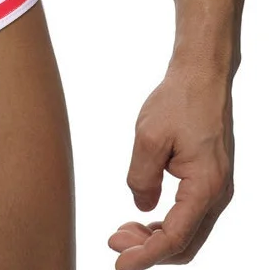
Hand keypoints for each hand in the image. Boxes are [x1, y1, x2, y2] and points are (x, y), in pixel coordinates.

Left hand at [109, 61, 234, 267]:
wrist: (201, 78)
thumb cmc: (177, 102)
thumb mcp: (149, 137)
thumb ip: (141, 177)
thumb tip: (140, 208)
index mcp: (205, 187)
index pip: (175, 238)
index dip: (146, 256)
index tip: (119, 264)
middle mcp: (217, 195)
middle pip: (184, 243)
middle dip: (148, 251)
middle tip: (113, 244)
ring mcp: (215, 189)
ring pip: (188, 232)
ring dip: (156, 239)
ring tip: (121, 233)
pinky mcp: (208, 181)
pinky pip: (189, 215)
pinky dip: (165, 223)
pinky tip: (141, 218)